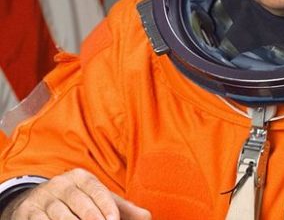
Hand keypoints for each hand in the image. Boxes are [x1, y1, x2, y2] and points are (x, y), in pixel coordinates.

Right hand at [1, 168, 150, 218]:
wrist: (33, 201)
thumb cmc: (75, 201)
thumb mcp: (96, 199)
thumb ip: (121, 208)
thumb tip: (147, 216)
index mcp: (81, 177)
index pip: (98, 192)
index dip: (106, 208)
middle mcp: (61, 184)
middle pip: (80, 203)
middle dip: (92, 219)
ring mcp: (43, 198)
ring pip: (60, 215)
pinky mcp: (27, 212)